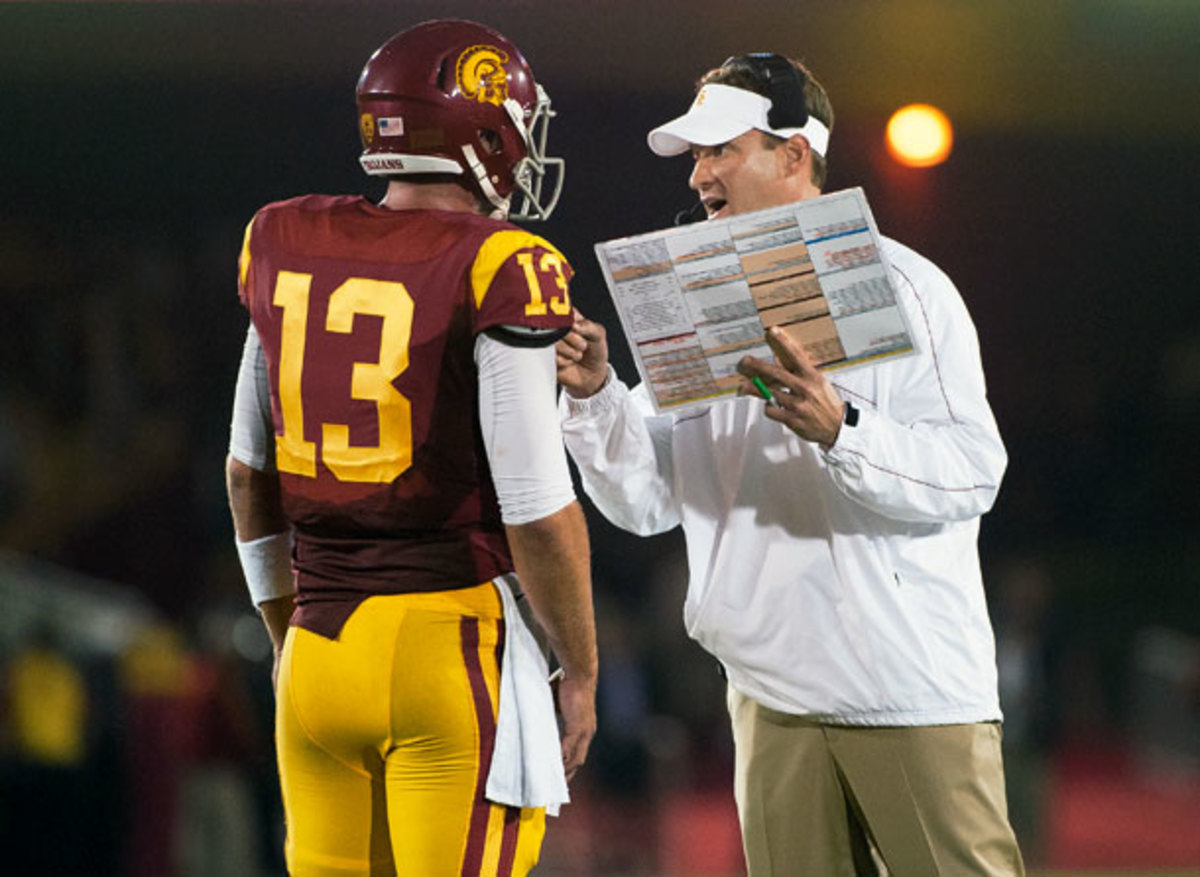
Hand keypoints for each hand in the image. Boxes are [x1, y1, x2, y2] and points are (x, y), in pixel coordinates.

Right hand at [552, 668, 596, 781]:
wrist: (579, 672)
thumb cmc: (567, 683)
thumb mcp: (558, 702)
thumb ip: (553, 712)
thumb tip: (539, 713)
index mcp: (584, 727)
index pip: (578, 752)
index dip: (570, 764)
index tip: (561, 774)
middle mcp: (587, 733)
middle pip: (578, 761)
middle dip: (568, 775)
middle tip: (556, 788)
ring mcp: (584, 732)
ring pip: (574, 759)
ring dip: (563, 772)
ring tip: (551, 783)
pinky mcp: (577, 728)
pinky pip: (567, 750)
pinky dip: (560, 761)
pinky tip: (551, 769)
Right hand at [556, 310, 608, 398]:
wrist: (592, 375)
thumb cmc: (595, 351)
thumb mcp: (598, 335)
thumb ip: (588, 326)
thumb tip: (574, 324)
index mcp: (569, 319)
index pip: (562, 312)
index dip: (570, 322)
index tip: (576, 328)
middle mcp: (557, 329)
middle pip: (557, 328)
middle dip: (574, 339)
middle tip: (582, 345)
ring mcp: (550, 343)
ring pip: (555, 343)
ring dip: (571, 352)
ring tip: (577, 355)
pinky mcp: (547, 357)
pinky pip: (553, 357)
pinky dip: (565, 361)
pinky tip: (569, 362)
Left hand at [737, 326, 845, 447]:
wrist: (837, 426)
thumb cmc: (826, 402)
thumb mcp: (818, 383)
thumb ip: (799, 371)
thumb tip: (779, 358)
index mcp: (812, 377)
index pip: (796, 356)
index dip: (784, 343)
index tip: (773, 332)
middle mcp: (804, 389)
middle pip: (776, 373)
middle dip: (758, 366)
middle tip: (745, 361)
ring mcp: (797, 404)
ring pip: (768, 393)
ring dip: (754, 389)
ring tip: (743, 387)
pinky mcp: (792, 419)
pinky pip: (771, 410)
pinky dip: (768, 408)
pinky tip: (772, 406)